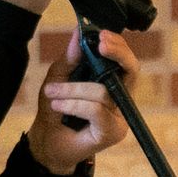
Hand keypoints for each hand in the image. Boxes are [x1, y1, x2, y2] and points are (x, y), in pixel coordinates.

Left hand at [28, 31, 133, 176]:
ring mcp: (119, 116)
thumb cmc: (54, 110)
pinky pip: (97, 110)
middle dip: (117, 53)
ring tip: (52, 93)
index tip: (101, 34)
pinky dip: (74, 105)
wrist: (45, 142)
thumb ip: (70, 58)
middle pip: (131, 70)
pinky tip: (58, 106)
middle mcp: (120, 97)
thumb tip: (78, 34)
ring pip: (103, 92)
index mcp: (111, 81)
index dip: (118, 45)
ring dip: (73, 90)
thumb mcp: (57, 78)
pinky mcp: (113, 132)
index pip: (124, 59)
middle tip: (100, 44)